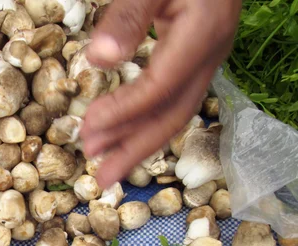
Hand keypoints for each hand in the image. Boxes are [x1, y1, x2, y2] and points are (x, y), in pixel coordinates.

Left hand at [80, 0, 241, 187]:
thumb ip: (127, 17)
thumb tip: (98, 59)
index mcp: (201, 35)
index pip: (158, 89)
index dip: (123, 113)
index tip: (88, 131)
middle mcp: (210, 54)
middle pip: (173, 116)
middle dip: (135, 149)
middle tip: (101, 176)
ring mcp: (207, 58)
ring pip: (175, 112)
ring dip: (138, 140)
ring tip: (105, 162)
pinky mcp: (197, 58)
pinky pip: (173, 100)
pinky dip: (146, 120)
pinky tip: (124, 131)